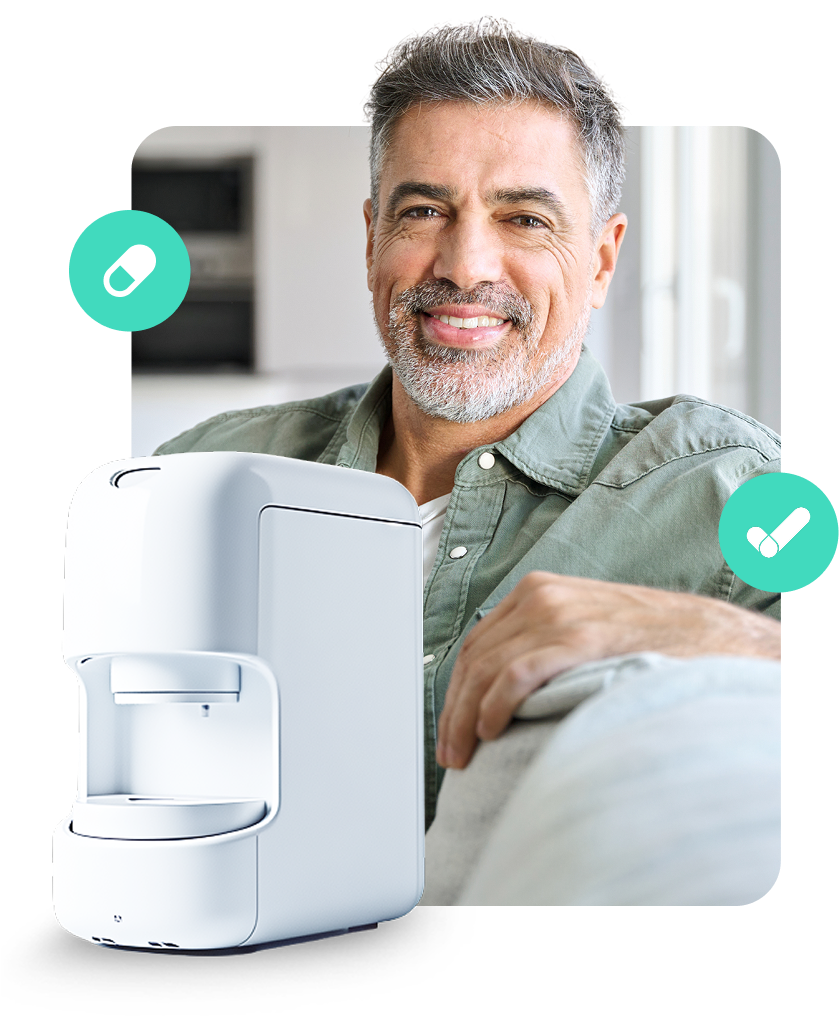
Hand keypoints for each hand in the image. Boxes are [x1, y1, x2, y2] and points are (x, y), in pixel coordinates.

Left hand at [435, 571, 779, 769]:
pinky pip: (516, 674)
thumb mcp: (583, 625)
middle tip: (450, 751)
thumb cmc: (647, 638)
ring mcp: (557, 615)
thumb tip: (504, 688)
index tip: (451, 723)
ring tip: (463, 754)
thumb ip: (544, 643)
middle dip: (453, 709)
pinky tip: (489, 731)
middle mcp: (539, 597)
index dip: (457, 688)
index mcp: (537, 591)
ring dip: (465, 717)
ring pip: (487, 668)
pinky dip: (494, 705)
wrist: (704, 632)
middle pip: (474, 657)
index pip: (477, 643)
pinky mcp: (577, 638)